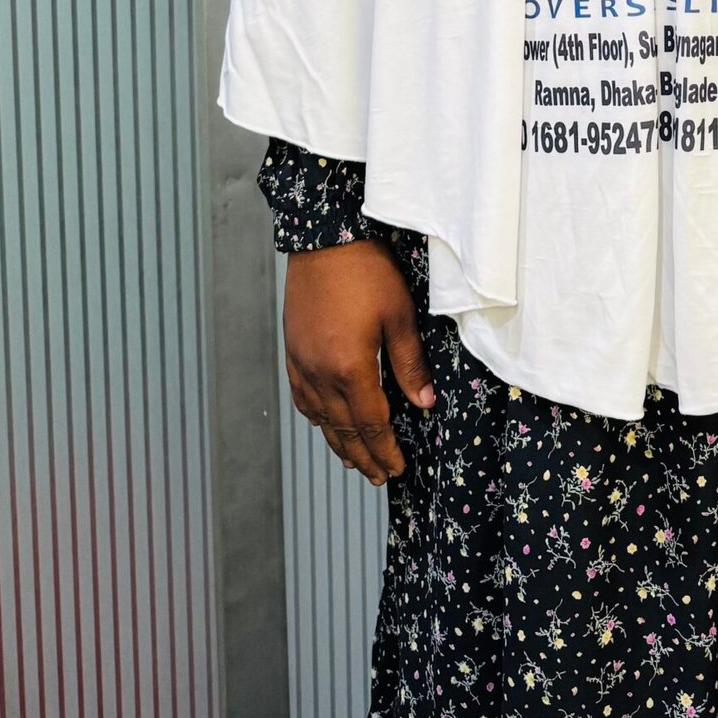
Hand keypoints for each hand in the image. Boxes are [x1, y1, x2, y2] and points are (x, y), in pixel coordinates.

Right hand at [281, 239, 434, 483]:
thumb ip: (410, 363)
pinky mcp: (293, 351)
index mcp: (350, 368)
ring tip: (354, 462)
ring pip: (320, 418)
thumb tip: (424, 402)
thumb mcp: (399, 315)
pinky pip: (302, 397)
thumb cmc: (367, 272)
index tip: (396, 469)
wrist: (324, 239)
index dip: (385, 450)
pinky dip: (316, 418)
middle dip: (364, 456)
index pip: (371, 424)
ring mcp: (302, 364)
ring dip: (338, 443)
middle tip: (378, 477)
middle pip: (343, 429)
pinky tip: (325, 423)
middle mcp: (320, 374)